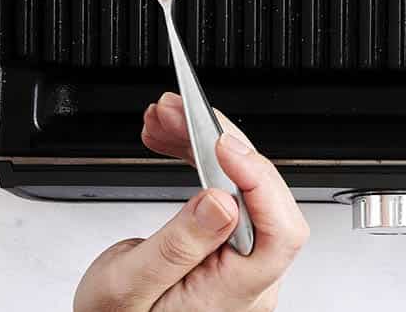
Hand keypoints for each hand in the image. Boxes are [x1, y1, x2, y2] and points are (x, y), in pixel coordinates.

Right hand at [74, 93, 309, 311]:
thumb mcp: (127, 287)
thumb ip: (175, 248)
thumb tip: (221, 201)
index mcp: (232, 295)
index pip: (279, 234)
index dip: (259, 180)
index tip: (223, 144)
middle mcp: (248, 279)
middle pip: (260, 197)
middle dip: (220, 144)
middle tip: (178, 112)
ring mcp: (239, 260)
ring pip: (241, 186)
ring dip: (204, 145)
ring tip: (165, 119)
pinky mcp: (225, 244)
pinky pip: (225, 192)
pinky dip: (199, 161)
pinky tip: (172, 140)